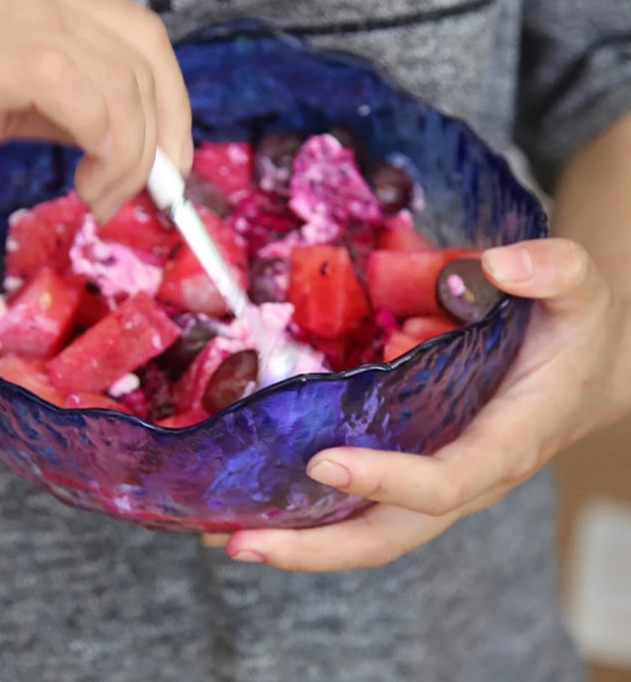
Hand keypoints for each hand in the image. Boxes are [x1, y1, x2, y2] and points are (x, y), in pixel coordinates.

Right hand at [0, 0, 191, 221]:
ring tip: (101, 199)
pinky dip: (105, 148)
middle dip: (163, 136)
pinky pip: (83, 97)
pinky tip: (85, 183)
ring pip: (122, 82)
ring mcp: (13, 15)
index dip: (173, 102)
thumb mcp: (10, 101)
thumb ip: (72, 110)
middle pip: (145, 55)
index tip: (173, 161)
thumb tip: (131, 145)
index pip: (141, 36)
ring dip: (131, 156)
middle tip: (150, 191)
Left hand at [204, 238, 630, 570]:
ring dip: (299, 539)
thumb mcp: (579, 290)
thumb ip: (553, 269)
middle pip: (390, 534)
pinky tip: (256, 498)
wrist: (585, 369)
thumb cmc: (576, 332)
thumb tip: (498, 264)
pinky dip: (310, 508)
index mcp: (505, 440)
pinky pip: (363, 503)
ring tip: (225, 532)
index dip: (388, 480)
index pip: (444, 481)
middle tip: (241, 541)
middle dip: (317, 546)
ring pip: (369, 530)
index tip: (323, 463)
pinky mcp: (415, 464)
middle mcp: (466, 475)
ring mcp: (436, 476)